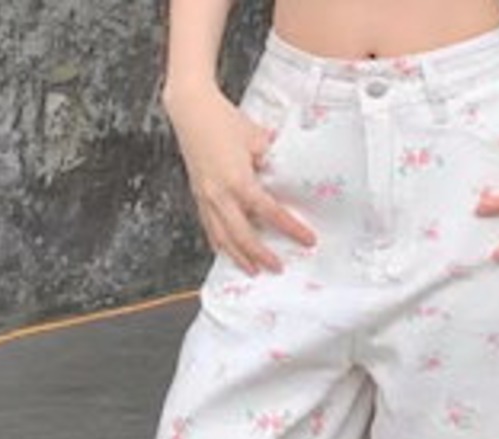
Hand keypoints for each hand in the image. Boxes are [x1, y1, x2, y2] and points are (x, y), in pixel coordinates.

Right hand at [164, 84, 316, 274]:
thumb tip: (285, 173)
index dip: (291, 228)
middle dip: (262, 255)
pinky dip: (220, 243)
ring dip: (239, 257)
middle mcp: (221, 194)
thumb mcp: (257, 137)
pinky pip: (209, 228)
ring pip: (223, 238)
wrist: (191, 109)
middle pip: (244, 236)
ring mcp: (207, 197)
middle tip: (278, 267)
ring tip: (253, 270)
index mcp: (239, 180)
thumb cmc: (223, 119)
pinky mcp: (198, 196)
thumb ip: (272, 159)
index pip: (270, 212)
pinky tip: (227, 252)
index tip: (307, 240)